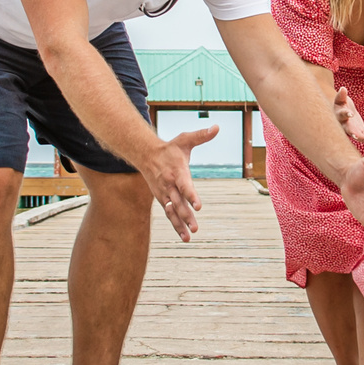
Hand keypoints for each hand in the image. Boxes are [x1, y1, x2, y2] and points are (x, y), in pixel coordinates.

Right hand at [141, 125, 220, 239]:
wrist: (146, 155)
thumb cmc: (169, 148)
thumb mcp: (184, 139)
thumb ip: (201, 135)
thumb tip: (217, 127)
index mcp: (177, 172)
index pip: (185, 185)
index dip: (191, 196)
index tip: (198, 206)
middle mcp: (170, 185)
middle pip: (178, 203)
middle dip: (186, 216)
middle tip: (196, 227)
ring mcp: (165, 194)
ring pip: (172, 212)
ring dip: (180, 225)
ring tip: (190, 237)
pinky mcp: (162, 200)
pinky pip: (169, 214)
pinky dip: (176, 225)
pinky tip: (184, 236)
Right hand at [332, 86, 363, 144]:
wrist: (341, 113)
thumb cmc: (340, 104)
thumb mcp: (340, 99)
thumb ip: (341, 95)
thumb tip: (343, 88)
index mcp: (339, 115)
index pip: (342, 114)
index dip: (346, 114)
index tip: (350, 114)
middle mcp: (344, 124)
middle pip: (348, 129)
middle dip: (353, 132)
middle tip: (357, 137)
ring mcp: (352, 130)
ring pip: (356, 135)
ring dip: (362, 138)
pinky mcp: (359, 132)